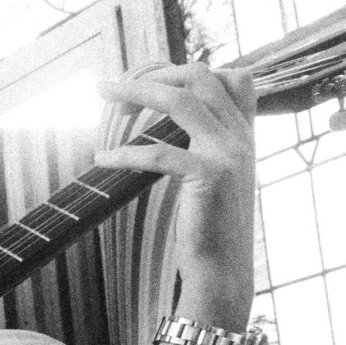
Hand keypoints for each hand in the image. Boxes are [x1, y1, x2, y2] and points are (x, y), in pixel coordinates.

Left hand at [98, 61, 257, 329]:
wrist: (224, 274)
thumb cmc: (210, 232)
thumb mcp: (217, 181)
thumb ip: (206, 149)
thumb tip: (176, 131)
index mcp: (246, 136)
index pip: (233, 77)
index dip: (189, 69)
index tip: (151, 79)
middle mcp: (241, 137)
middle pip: (199, 76)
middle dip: (154, 72)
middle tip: (113, 86)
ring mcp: (229, 154)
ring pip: (180, 100)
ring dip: (135, 91)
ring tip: (100, 94)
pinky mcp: (209, 176)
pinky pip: (159, 151)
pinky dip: (125, 152)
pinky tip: (102, 158)